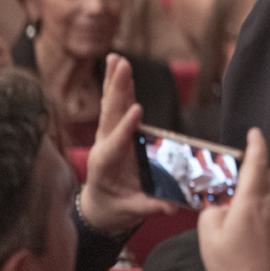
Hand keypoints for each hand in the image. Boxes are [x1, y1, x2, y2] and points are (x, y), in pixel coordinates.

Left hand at [79, 54, 175, 234]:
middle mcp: (103, 145)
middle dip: (117, 90)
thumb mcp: (131, 211)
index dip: (126, 127)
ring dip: (115, 81)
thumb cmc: (116, 207)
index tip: (137, 110)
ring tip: (117, 59)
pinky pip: (115, 104)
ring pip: (111, 104)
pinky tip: (118, 64)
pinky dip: (117, 84)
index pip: (117, 143)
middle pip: (110, 115)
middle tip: (122, 66)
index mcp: (106, 165)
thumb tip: (170, 207)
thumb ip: (149, 206)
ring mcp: (107, 135)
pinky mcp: (113, 129)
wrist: (99, 205)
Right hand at [199, 128, 269, 270]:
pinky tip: (252, 231)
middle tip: (234, 180)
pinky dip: (265, 213)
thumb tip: (218, 205)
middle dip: (253, 172)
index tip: (254, 133)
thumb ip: (211, 212)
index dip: (257, 144)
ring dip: (258, 195)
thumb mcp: (208, 238)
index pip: (258, 163)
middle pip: (266, 177)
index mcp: (252, 202)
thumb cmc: (235, 269)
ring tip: (239, 213)